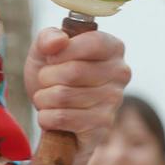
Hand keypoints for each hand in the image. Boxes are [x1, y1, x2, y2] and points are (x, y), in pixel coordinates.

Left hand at [23, 27, 129, 155]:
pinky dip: (46, 117)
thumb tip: (59, 41)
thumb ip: (48, 38)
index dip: (63, 51)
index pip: (92, 43)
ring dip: (44, 98)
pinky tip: (51, 116)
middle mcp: (120, 73)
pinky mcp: (102, 126)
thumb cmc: (53, 75)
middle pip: (73, 72)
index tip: (50, 58)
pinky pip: (62, 118)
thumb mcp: (45, 51)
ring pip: (63, 96)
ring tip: (48, 98)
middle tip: (45, 81)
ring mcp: (114, 101)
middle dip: (47, 77)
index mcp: (113, 48)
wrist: (53, 113)